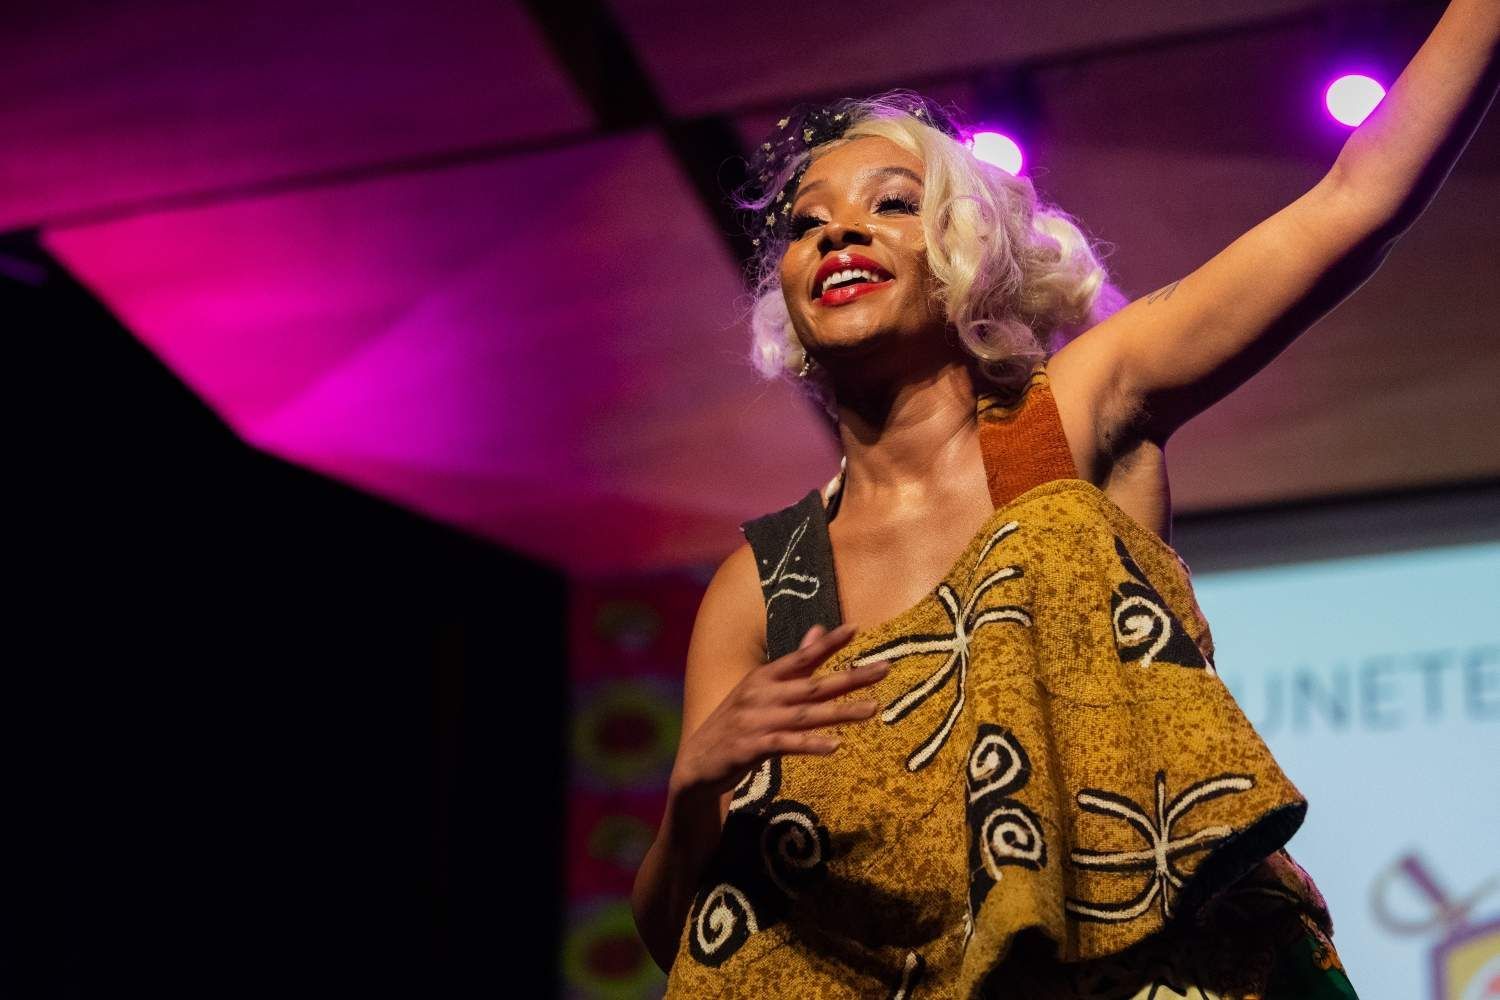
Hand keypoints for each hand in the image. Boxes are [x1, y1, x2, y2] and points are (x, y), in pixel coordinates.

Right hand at [668, 623, 888, 801]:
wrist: (698, 761)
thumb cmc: (738, 722)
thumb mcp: (761, 690)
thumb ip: (794, 666)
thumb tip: (817, 630)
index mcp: (764, 676)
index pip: (801, 656)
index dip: (827, 643)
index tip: (856, 628)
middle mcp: (760, 694)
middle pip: (813, 685)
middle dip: (851, 677)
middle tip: (885, 669)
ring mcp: (756, 720)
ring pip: (807, 715)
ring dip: (841, 712)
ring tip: (873, 709)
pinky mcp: (752, 747)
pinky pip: (788, 745)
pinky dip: (811, 744)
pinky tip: (835, 745)